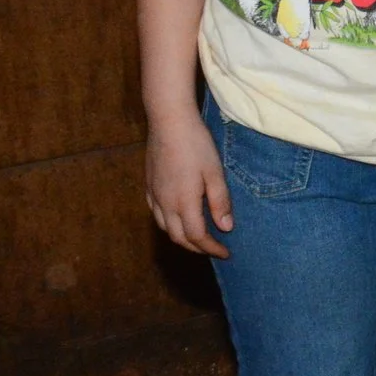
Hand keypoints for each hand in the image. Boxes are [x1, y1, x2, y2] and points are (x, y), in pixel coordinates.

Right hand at [146, 108, 231, 257]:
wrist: (168, 122)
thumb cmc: (196, 145)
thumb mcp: (215, 173)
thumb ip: (220, 202)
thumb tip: (225, 228)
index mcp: (183, 203)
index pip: (197, 237)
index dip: (212, 248)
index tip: (226, 253)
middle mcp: (164, 203)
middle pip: (179, 237)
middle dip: (197, 248)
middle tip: (214, 249)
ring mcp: (153, 195)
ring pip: (165, 227)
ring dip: (182, 237)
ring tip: (199, 237)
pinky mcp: (148, 185)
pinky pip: (156, 213)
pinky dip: (168, 224)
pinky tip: (178, 218)